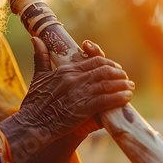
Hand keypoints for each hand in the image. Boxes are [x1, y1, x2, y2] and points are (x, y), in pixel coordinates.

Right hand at [13, 37, 134, 140]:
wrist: (33, 123)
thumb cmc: (34, 103)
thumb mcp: (38, 76)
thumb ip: (41, 57)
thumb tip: (36, 39)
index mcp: (66, 69)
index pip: (93, 61)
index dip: (107, 63)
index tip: (115, 68)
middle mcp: (75, 78)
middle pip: (104, 70)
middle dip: (118, 73)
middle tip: (125, 77)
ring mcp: (80, 93)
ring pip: (108, 84)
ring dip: (122, 85)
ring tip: (130, 87)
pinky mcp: (83, 108)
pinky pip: (106, 100)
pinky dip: (119, 98)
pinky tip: (126, 97)